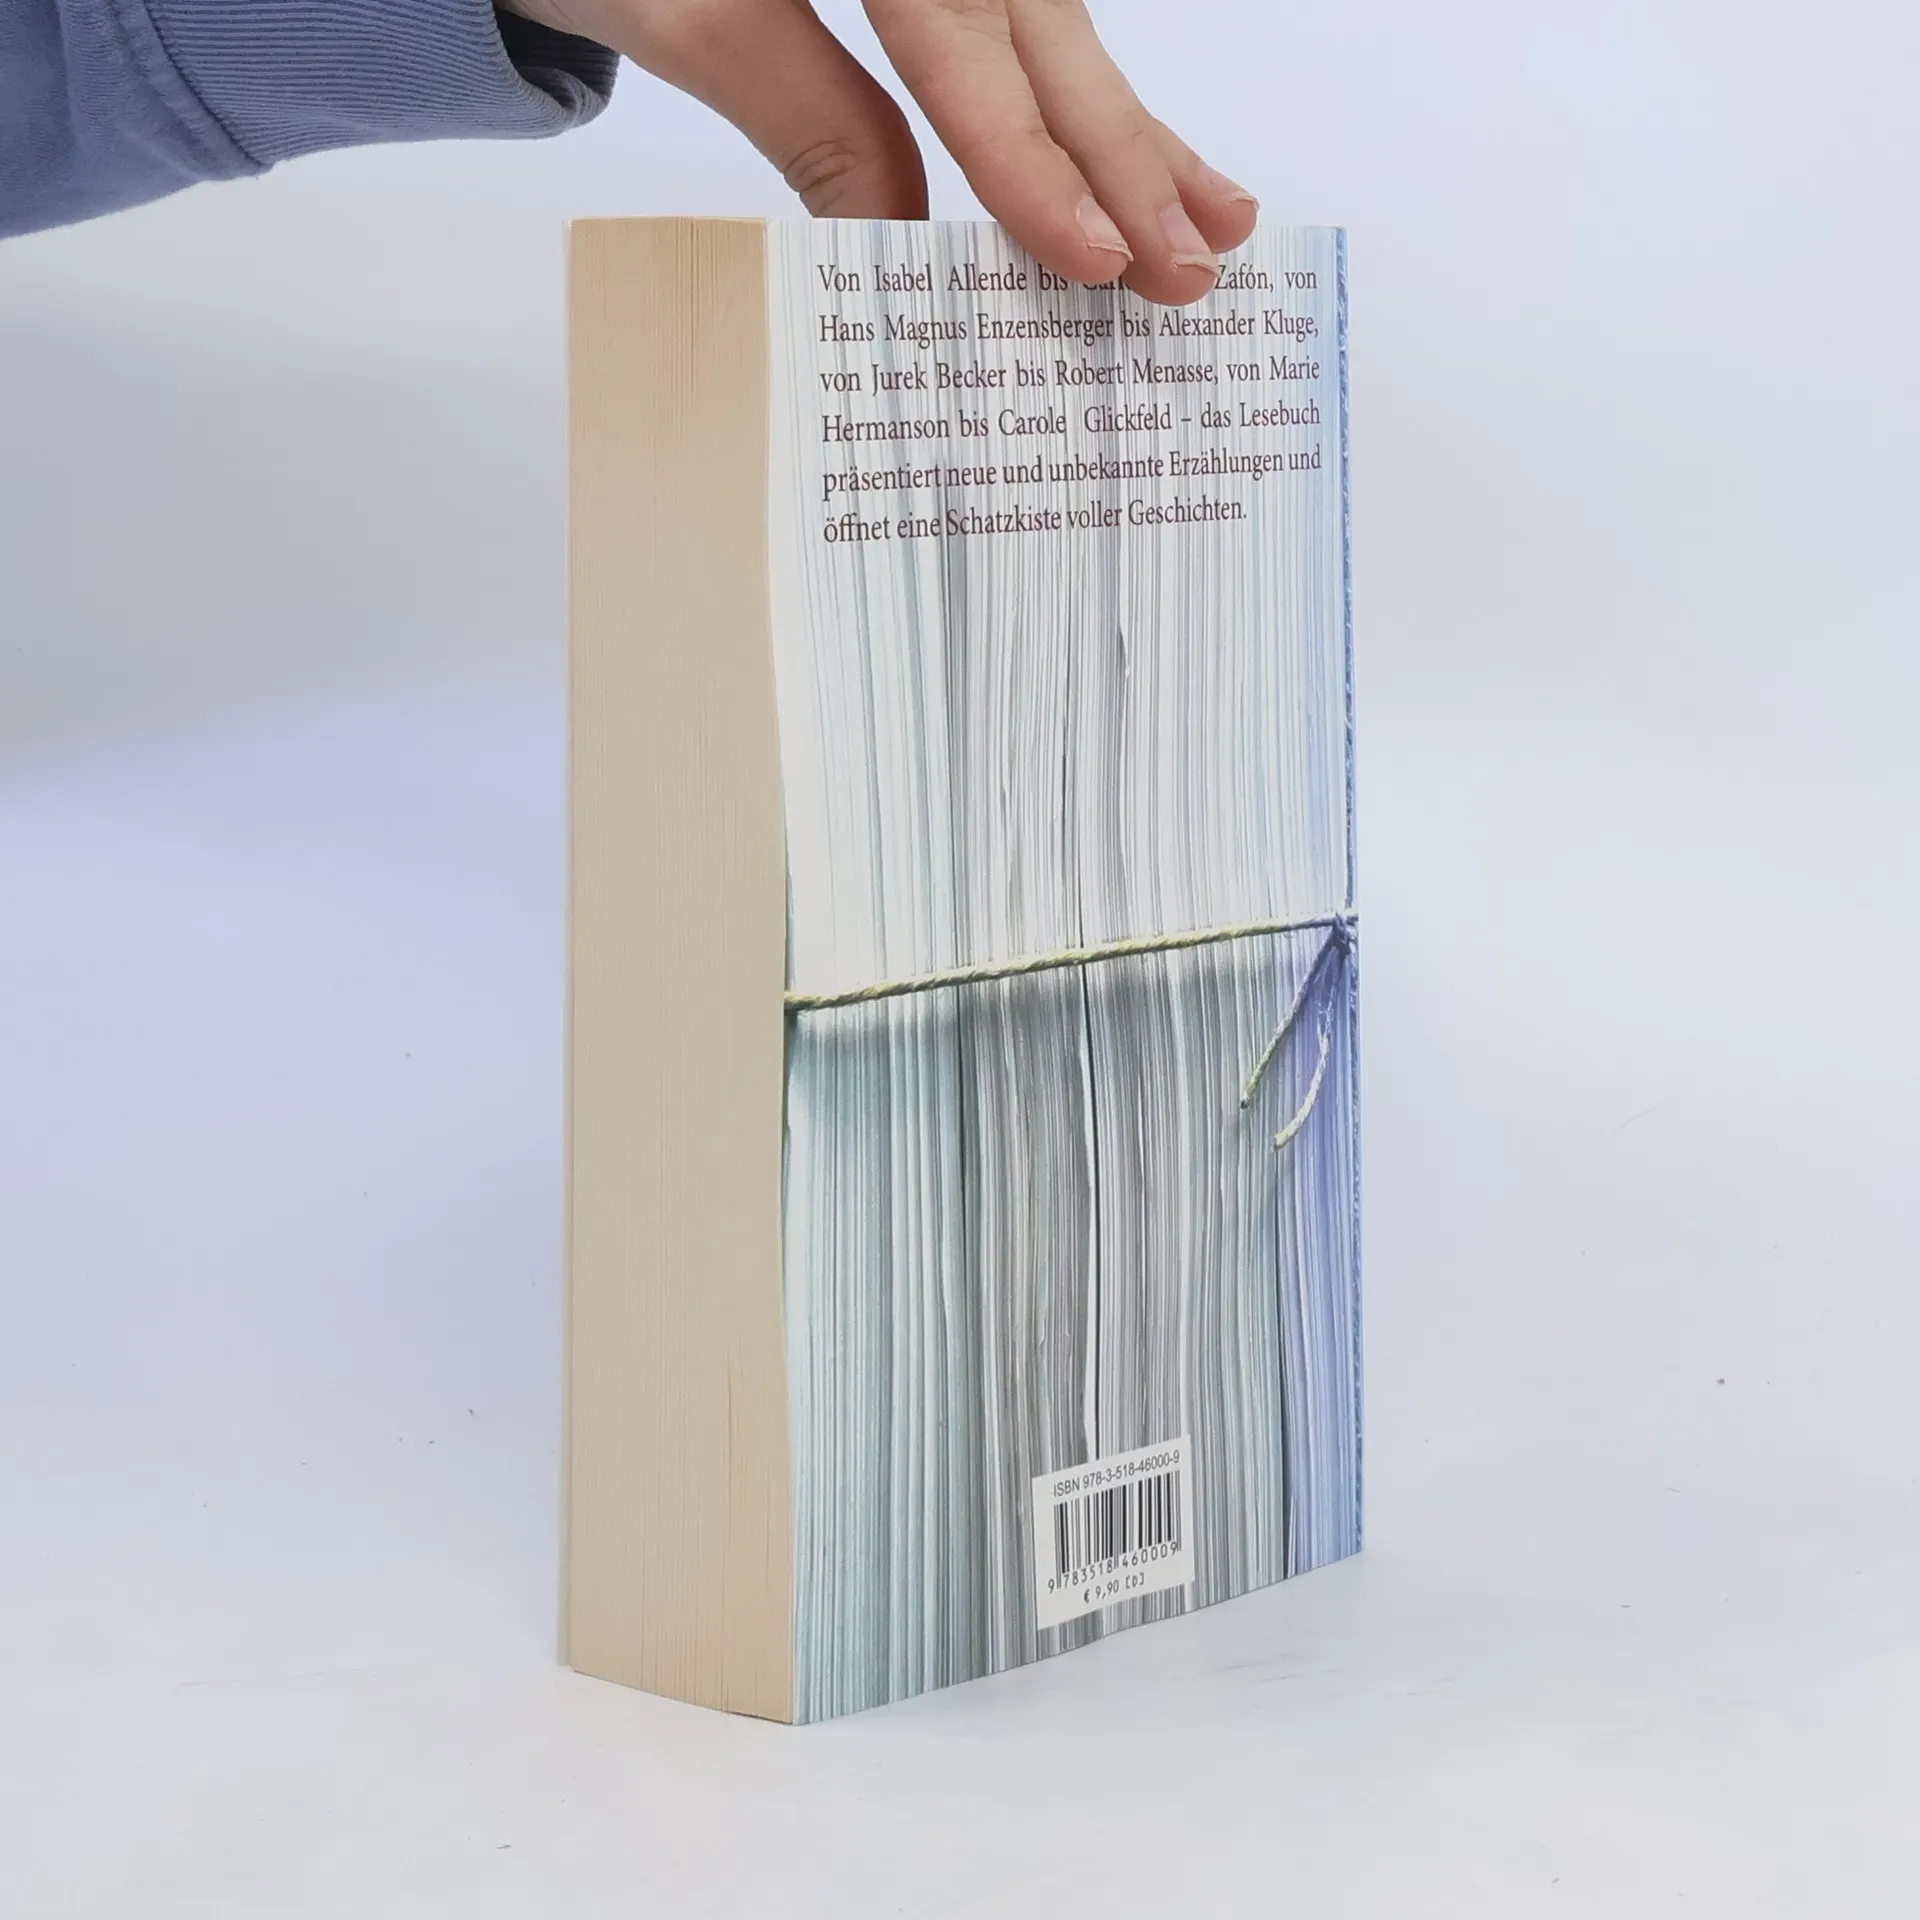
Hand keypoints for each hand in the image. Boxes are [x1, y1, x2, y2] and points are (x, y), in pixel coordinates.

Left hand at [501, 0, 1256, 305]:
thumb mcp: (687, 18)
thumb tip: (900, 242)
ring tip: (1216, 226)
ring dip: (1139, 138)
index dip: (1030, 152)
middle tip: (1184, 272)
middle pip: (1039, 31)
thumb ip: (807, 112)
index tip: (1087, 254)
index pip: (961, 35)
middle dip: (1119, 160)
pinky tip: (1158, 161)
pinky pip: (1032, 37)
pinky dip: (1090, 107)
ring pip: (1060, 33)